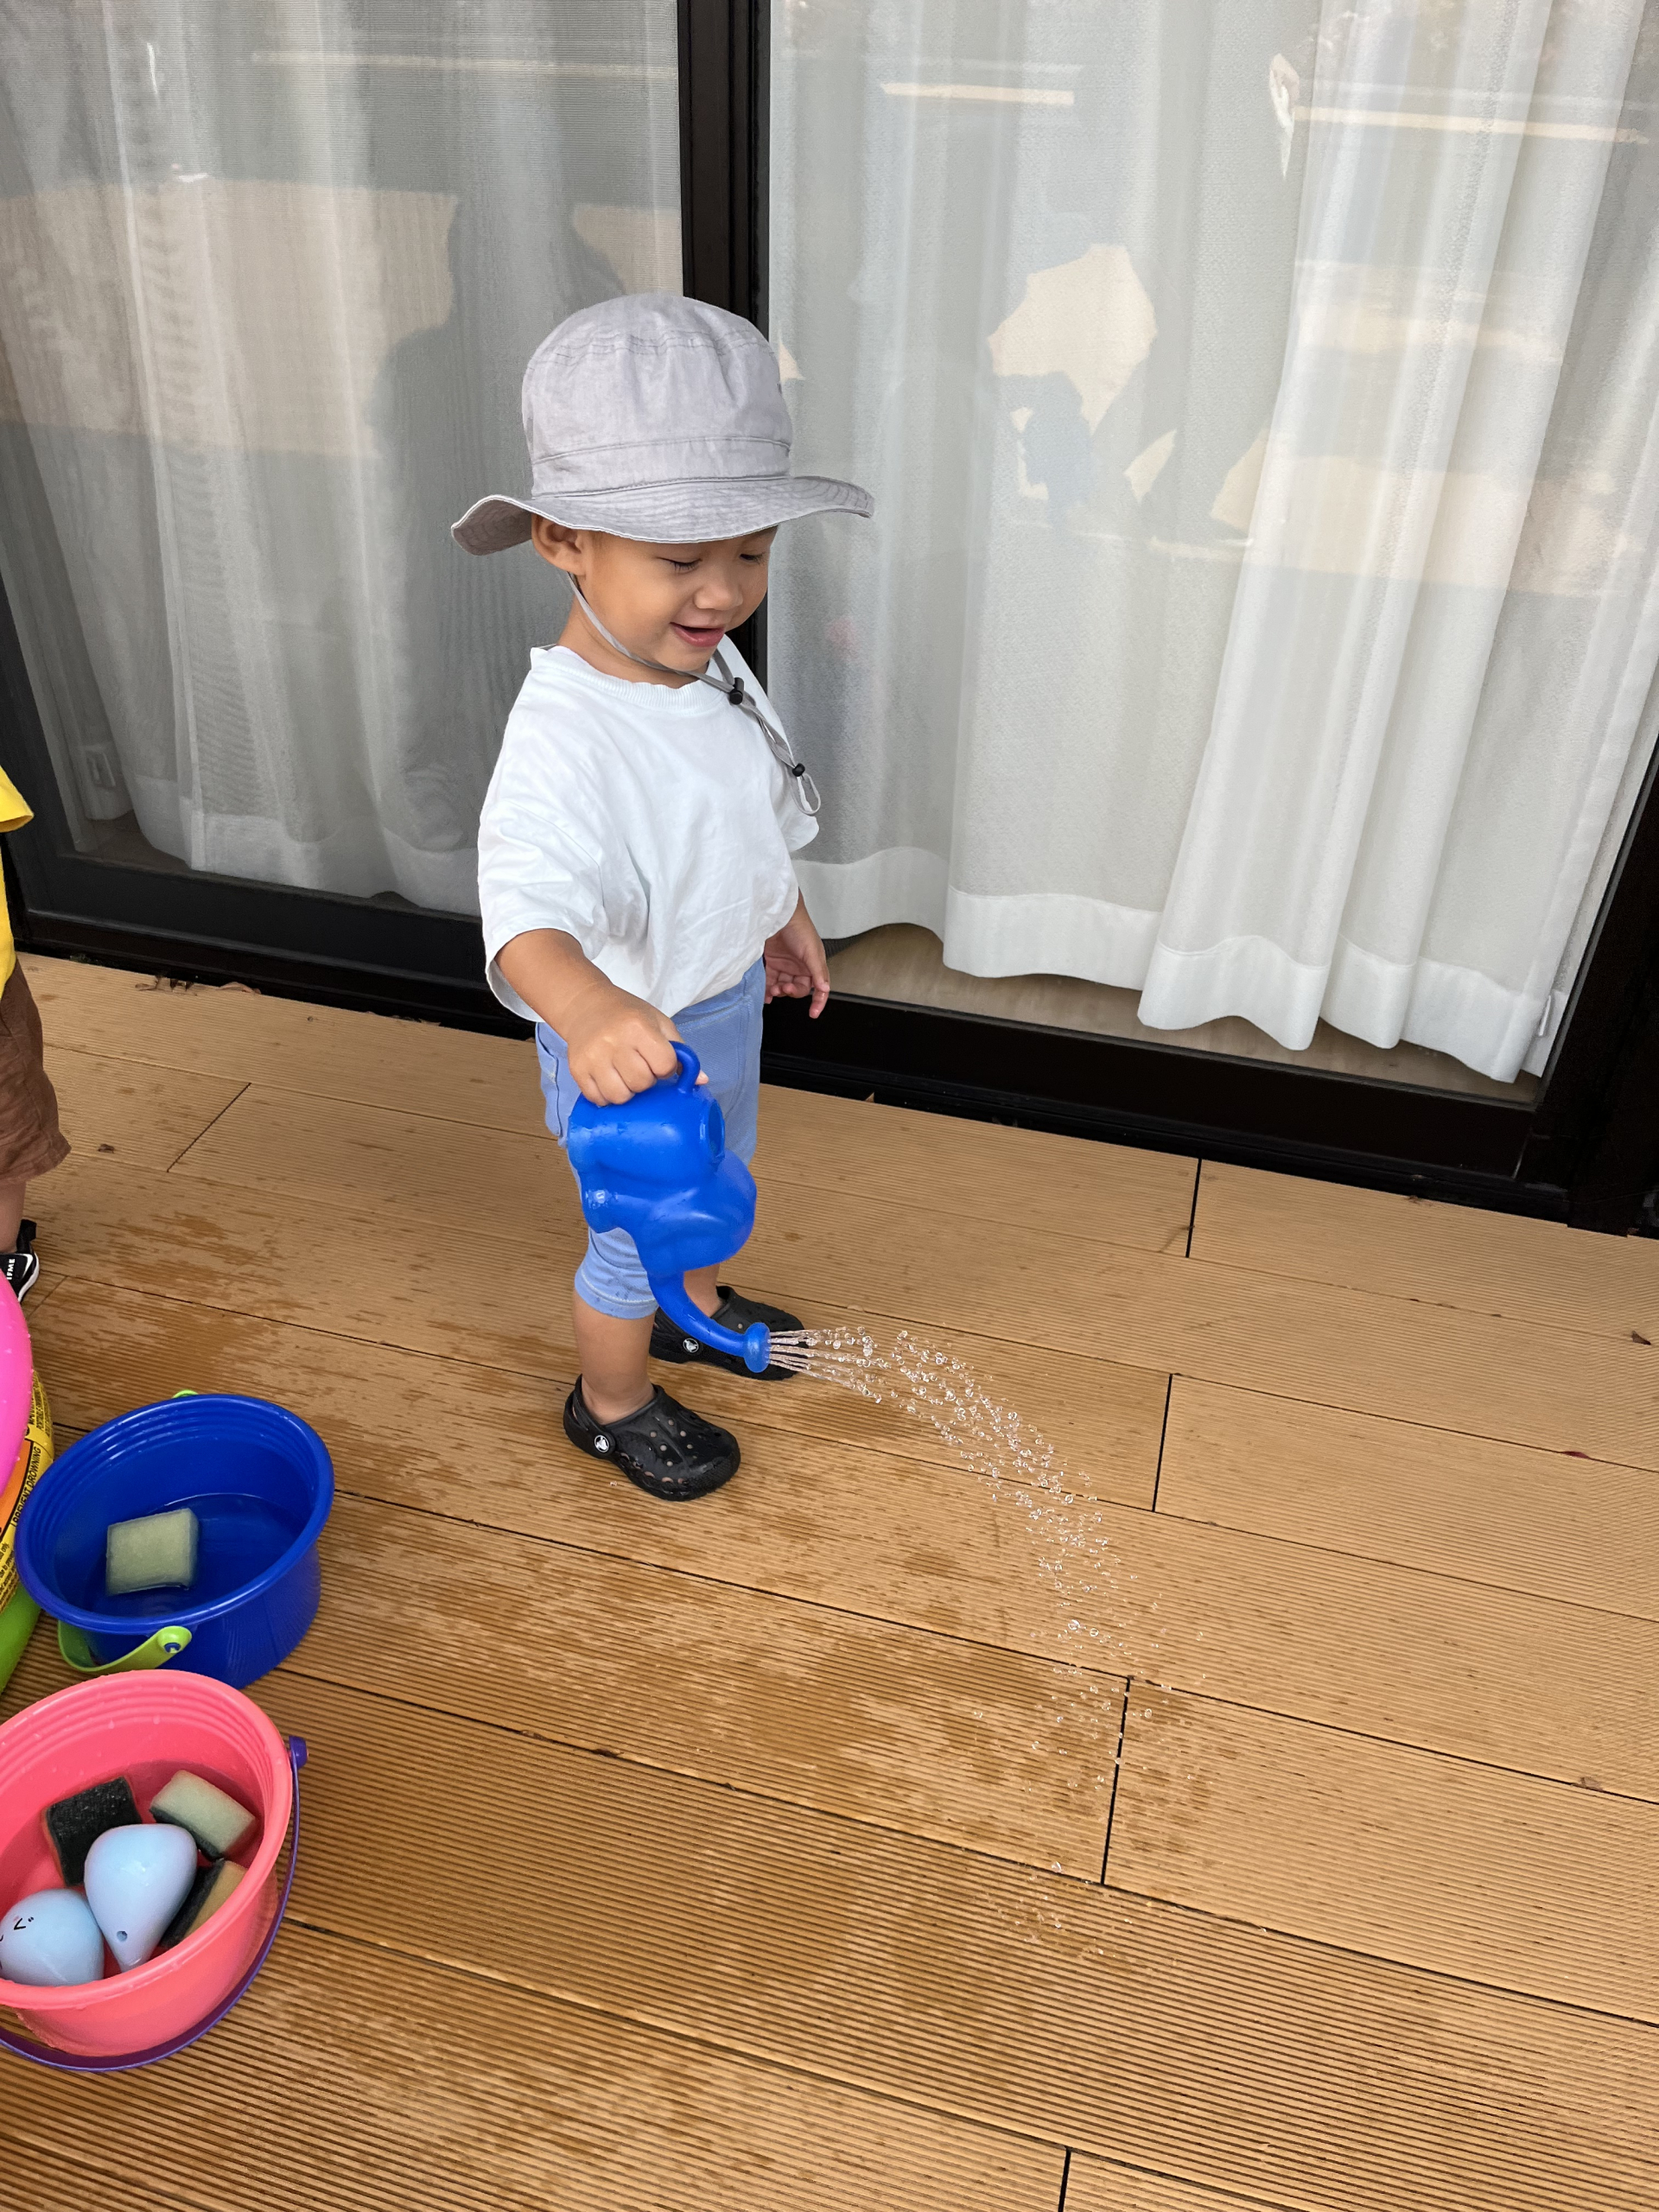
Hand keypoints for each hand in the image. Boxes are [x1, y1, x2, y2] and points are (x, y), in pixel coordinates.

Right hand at [562, 980, 688, 1103]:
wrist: (585, 1005)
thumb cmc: (627, 1014)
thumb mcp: (658, 1022)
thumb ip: (680, 1050)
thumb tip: (701, 1080)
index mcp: (638, 1028)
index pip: (664, 1064)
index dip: (665, 1067)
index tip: (658, 1060)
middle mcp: (614, 1042)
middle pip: (641, 1083)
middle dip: (646, 1080)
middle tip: (640, 1067)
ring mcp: (593, 1058)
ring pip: (619, 1096)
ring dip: (627, 1092)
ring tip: (624, 1076)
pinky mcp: (577, 1070)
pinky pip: (597, 1099)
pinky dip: (607, 1095)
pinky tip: (609, 1080)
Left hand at [764, 896, 830, 1016]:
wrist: (778, 913)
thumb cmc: (799, 927)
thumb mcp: (811, 951)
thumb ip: (817, 972)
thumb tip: (824, 989)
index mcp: (814, 965)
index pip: (819, 988)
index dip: (818, 1002)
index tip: (813, 1013)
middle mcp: (801, 966)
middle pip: (799, 988)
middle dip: (792, 992)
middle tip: (784, 988)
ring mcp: (786, 965)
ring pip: (784, 986)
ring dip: (779, 991)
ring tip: (773, 990)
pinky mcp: (772, 962)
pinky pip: (771, 980)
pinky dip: (768, 988)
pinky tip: (766, 993)